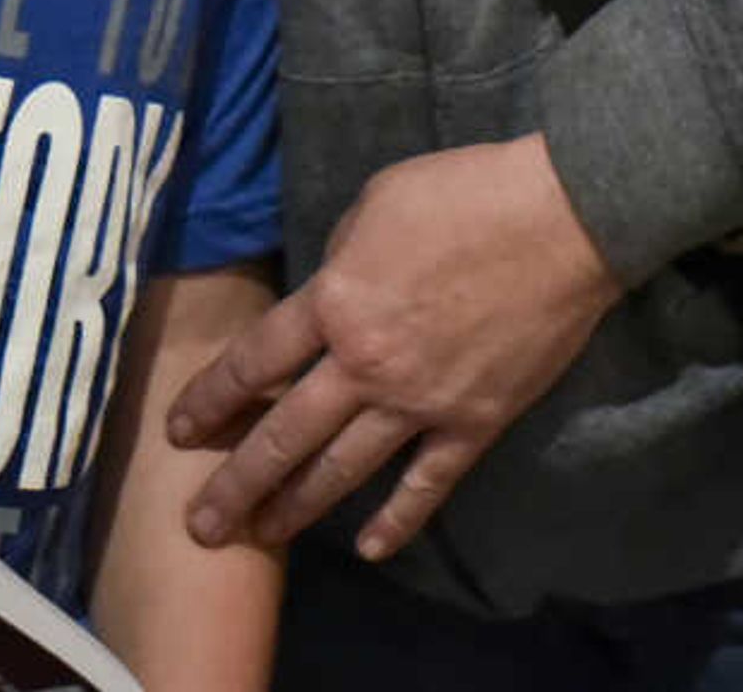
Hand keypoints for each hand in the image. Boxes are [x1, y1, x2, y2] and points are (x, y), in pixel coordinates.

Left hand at [166, 135, 623, 562]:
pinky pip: (427, 483)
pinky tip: (369, 549)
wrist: (563, 219)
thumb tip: (327, 292)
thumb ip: (339, 259)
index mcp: (334, 302)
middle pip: (284, 435)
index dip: (210, 398)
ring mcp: (420, 402)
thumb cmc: (464, 193)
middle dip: (236, 483)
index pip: (253, 362)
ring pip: (342, 469)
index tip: (179, 431)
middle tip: (201, 524)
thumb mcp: (375, 202)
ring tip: (261, 536)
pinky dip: (398, 519)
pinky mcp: (474, 422)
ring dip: (296, 508)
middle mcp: (364, 365)